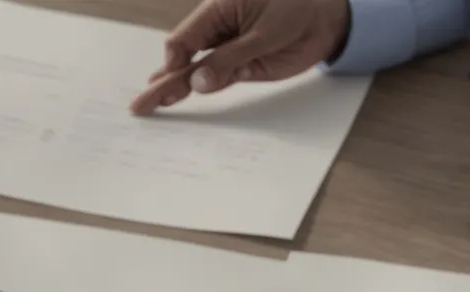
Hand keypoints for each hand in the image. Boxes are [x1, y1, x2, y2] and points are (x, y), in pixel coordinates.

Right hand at [131, 0, 351, 113]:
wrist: (329, 19)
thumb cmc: (299, 10)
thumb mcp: (266, 34)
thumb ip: (231, 58)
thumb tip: (199, 82)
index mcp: (218, 10)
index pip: (183, 39)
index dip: (174, 61)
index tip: (174, 78)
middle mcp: (218, 31)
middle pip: (183, 57)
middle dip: (163, 80)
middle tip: (140, 103)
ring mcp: (228, 49)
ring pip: (196, 71)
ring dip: (175, 87)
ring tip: (150, 104)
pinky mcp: (241, 65)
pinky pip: (216, 79)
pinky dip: (199, 89)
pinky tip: (174, 99)